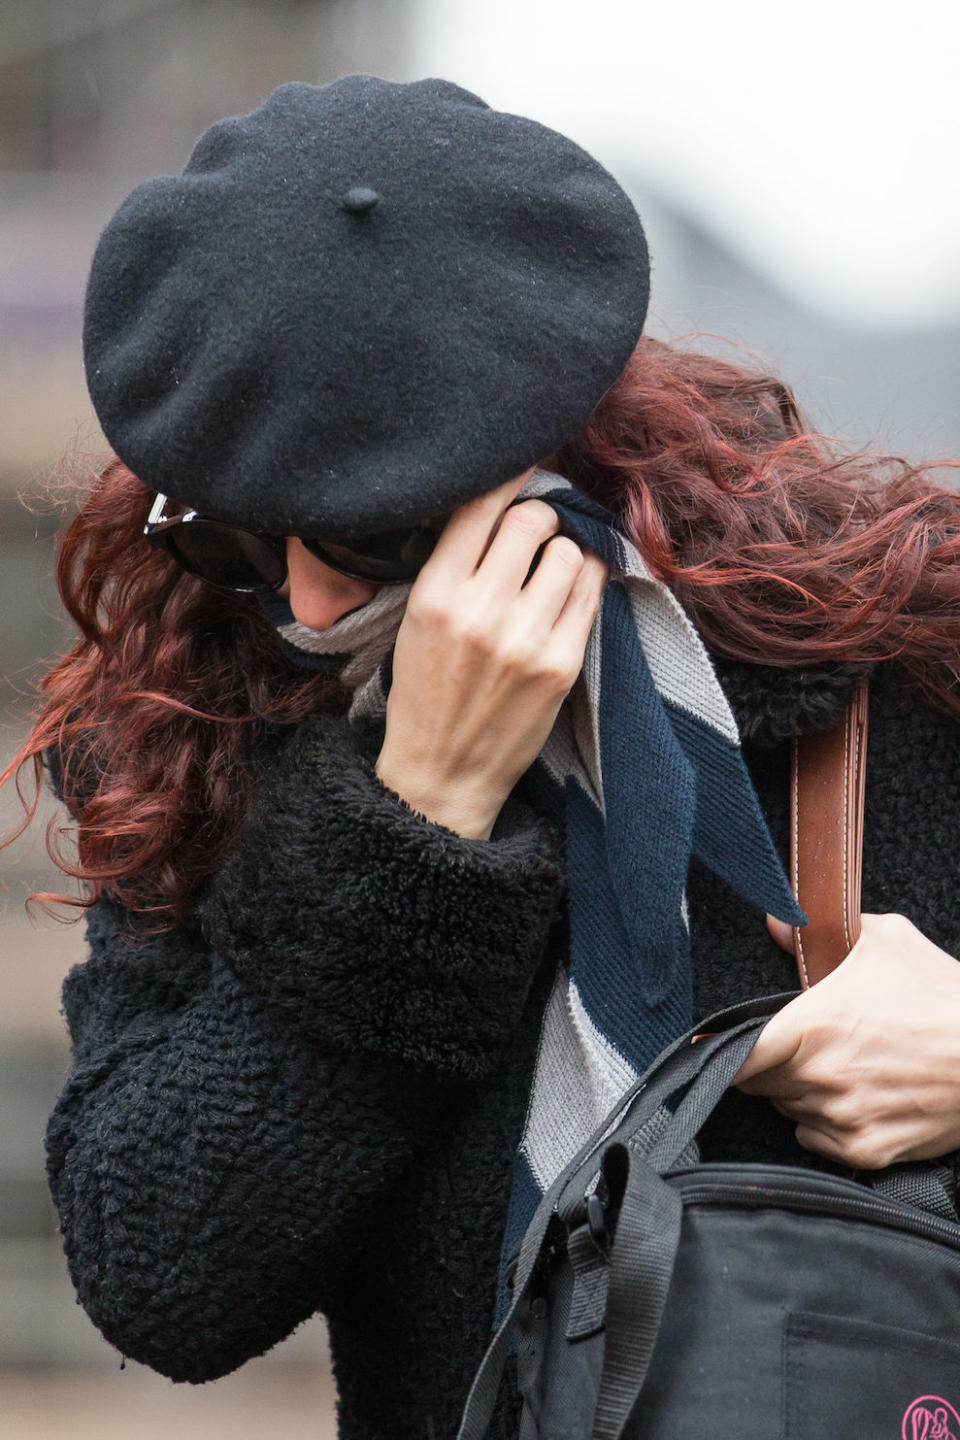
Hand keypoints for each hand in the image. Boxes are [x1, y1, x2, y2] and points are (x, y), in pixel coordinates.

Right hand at [375, 469, 608, 838]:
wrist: (443, 771)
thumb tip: (500, 503)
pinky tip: (569, 590)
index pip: (481, 506)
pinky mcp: (563, 663)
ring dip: (564, 552)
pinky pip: (591, 592)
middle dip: (539, 517)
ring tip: (550, 570)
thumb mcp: (416, 619)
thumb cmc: (426, 691)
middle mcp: (481, 611)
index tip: (520, 466)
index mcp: (435, 594)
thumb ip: (453, 564)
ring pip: (570, 551)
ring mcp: (527, 638)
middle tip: (535, 532)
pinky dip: (585, 581)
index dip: (508, 476)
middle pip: (533, 519)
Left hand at [732, 913, 959, 1168]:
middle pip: (760, 1083)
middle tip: (806, 1045)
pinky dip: (826, 1124)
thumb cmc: (941, 993)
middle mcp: (818, 1078)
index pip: (735, 1055)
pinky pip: (818, 1140)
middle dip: (772, 1064)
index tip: (710, 1050)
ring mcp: (842, 1119)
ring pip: (788, 1109)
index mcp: (811, 1027)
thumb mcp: (884, 939)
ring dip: (799, 1093)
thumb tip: (776, 922)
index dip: (718, 1052)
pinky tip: (856, 1099)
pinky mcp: (867, 1151)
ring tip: (842, 1068)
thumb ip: (821, 930)